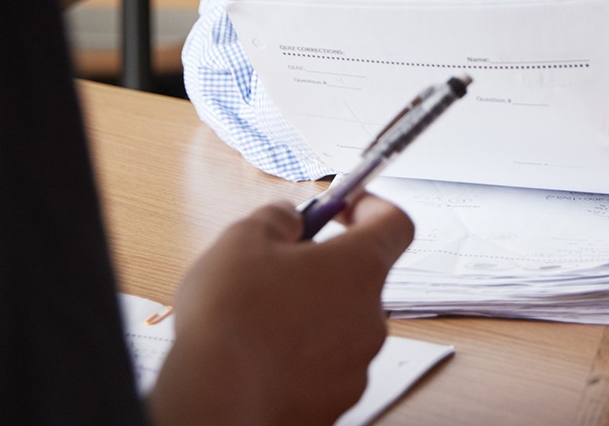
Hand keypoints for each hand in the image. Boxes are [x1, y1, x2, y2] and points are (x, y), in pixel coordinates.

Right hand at [148, 194, 414, 425]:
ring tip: (259, 318)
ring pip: (341, 325)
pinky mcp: (335, 402)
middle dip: (324, 267)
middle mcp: (371, 318)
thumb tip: (291, 220)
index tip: (342, 205)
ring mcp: (356, 366)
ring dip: (311, 314)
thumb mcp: (244, 239)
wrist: (213, 400)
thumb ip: (278, 218)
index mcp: (360, 268)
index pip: (395, 224)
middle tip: (278, 266)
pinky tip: (261, 356)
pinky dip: (301, 357)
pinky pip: (325, 367)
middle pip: (361, 278)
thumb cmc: (231, 319)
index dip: (370, 207)